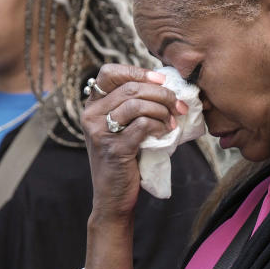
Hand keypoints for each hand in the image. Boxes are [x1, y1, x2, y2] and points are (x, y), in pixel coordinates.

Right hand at [81, 64, 187, 221]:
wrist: (113, 197)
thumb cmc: (123, 158)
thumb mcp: (121, 127)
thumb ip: (132, 104)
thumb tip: (164, 83)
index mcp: (92, 105)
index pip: (109, 72)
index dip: (138, 71)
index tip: (161, 80)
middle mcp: (90, 115)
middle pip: (131, 88)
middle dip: (162, 93)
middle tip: (178, 104)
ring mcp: (100, 132)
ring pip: (137, 103)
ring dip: (162, 109)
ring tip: (172, 120)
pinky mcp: (114, 148)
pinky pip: (143, 124)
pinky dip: (159, 125)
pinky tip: (165, 132)